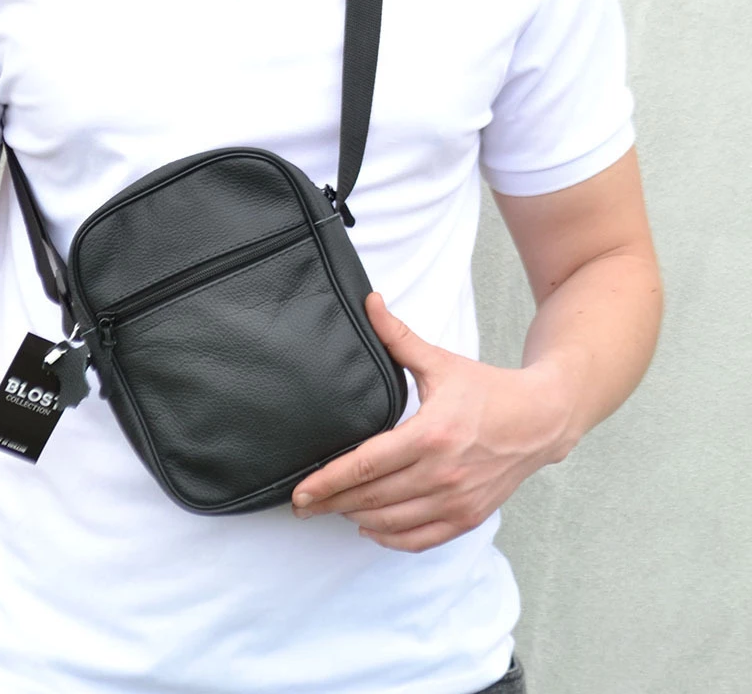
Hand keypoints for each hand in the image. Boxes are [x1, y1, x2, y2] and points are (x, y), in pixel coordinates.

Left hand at [289, 292, 572, 551]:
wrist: (542, 419)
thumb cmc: (487, 390)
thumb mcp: (440, 361)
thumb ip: (398, 336)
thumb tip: (369, 301)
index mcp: (431, 434)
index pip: (366, 465)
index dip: (328, 481)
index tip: (300, 491)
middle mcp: (443, 473)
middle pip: (372, 497)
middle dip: (331, 503)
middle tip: (301, 505)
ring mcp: (457, 500)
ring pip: (391, 522)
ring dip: (356, 518)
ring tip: (331, 509)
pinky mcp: (469, 517)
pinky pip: (420, 539)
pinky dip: (390, 538)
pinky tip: (370, 527)